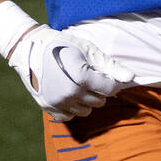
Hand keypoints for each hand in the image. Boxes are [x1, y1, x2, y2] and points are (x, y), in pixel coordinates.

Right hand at [7, 25, 134, 120]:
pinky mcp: (48, 107)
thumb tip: (131, 78)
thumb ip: (110, 66)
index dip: (111, 81)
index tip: (104, 74)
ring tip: (78, 84)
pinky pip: (69, 116)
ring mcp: (58, 102)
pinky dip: (72, 107)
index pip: (110, 90)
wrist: (29, 48)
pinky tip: (68, 93)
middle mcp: (70, 93)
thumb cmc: (62, 44)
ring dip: (87, 100)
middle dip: (99, 90)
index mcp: (82, 78)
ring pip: (86, 111)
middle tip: (89, 76)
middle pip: (99, 102)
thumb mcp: (87, 50)